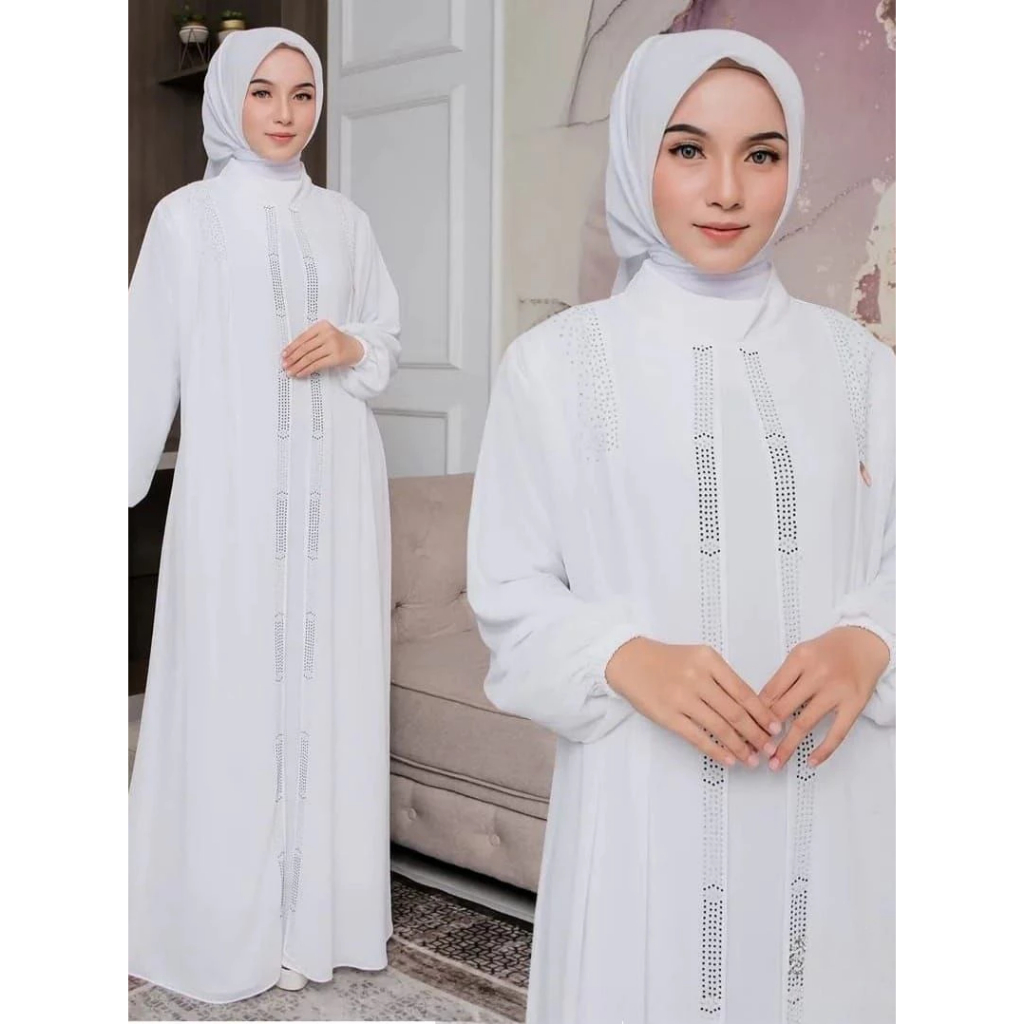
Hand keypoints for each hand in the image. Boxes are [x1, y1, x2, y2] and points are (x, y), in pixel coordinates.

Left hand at [282, 320, 363, 377]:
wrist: (357, 348)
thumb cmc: (339, 342)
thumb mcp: (325, 335)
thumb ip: (311, 339)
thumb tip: (292, 352)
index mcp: (322, 326)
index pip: (302, 337)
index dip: (291, 347)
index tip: (284, 354)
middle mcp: (327, 334)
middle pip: (304, 348)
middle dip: (292, 358)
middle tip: (285, 364)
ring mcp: (332, 346)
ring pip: (309, 357)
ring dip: (298, 365)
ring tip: (291, 371)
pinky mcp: (336, 357)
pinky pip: (317, 365)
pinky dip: (307, 370)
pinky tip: (301, 373)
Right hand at [605, 639, 781, 767]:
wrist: (630, 661)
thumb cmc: (667, 660)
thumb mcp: (698, 658)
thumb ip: (722, 678)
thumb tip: (751, 709)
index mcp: (709, 660)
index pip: (744, 691)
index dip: (763, 713)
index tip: (775, 727)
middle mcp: (697, 678)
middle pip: (735, 712)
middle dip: (756, 734)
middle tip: (769, 747)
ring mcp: (681, 698)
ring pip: (719, 727)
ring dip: (739, 747)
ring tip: (752, 758)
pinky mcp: (667, 716)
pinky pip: (697, 737)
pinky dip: (716, 750)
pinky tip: (728, 759)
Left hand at [759, 626, 890, 770]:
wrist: (864, 642)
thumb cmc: (830, 650)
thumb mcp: (801, 654)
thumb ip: (784, 677)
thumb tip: (762, 706)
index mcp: (799, 658)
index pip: (771, 690)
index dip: (756, 712)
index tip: (746, 728)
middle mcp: (817, 674)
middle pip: (783, 708)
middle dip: (766, 732)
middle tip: (755, 748)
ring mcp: (836, 690)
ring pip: (805, 723)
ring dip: (788, 746)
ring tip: (776, 761)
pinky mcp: (854, 704)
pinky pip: (837, 733)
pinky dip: (823, 750)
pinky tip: (811, 761)